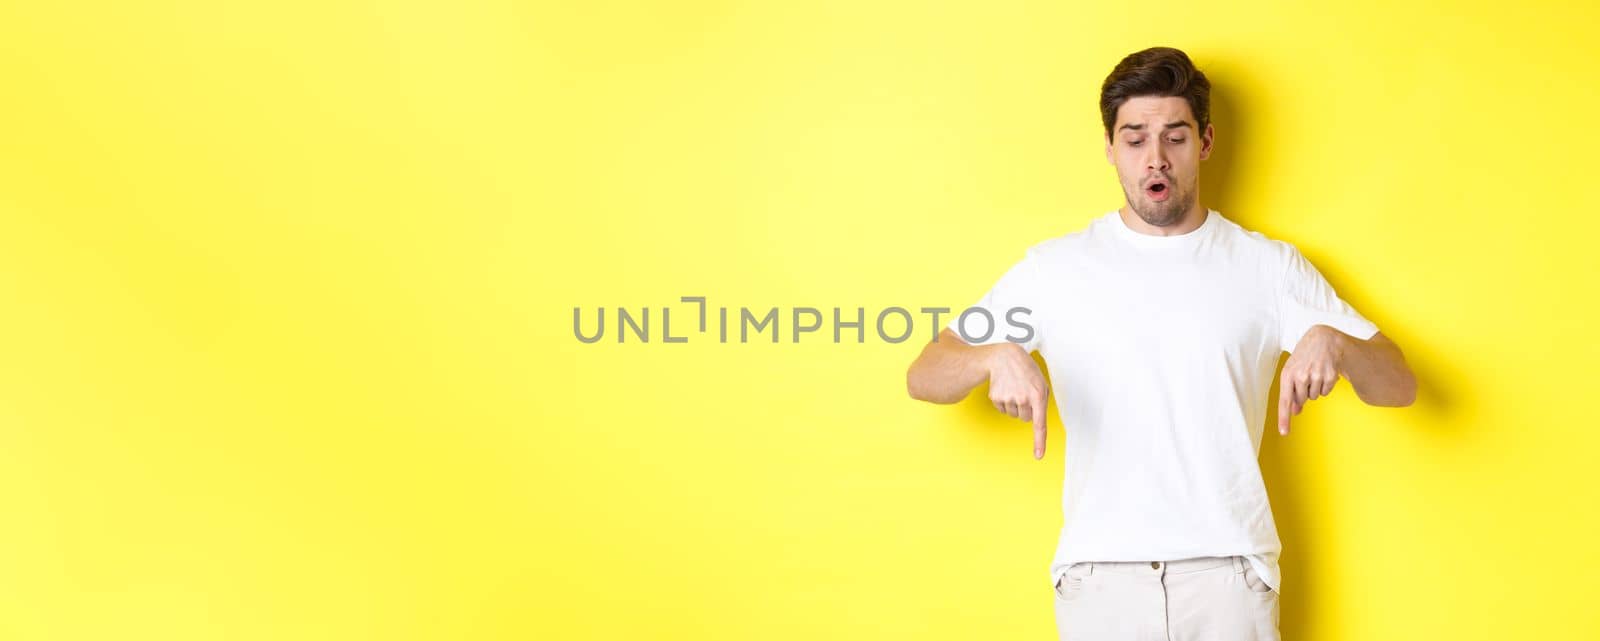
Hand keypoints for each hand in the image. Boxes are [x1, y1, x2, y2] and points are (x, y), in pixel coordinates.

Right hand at [984, 343, 1050, 458]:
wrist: (1005, 357)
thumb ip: (1042, 402)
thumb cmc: (1026, 371)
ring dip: (1015, 405)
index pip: (1039, 424)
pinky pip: (1003, 409)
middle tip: (1024, 392)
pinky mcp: (996, 397)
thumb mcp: (1041, 383)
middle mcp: (1023, 399)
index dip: (1039, 441)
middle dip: (1026, 409)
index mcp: (1038, 395)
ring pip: (1014, 415)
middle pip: (1026, 418)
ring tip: (1015, 388)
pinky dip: (1004, 402)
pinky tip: (1005, 388)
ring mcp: (1008, 398)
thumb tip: (1036, 421)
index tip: (1038, 456)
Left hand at [1277, 325, 1346, 434]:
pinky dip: (1325, 386)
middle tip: (1306, 377)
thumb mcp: (1293, 371)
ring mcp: (1317, 376)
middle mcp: (1301, 376)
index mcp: (1288, 374)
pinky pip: (1326, 392)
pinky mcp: (1330, 376)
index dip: (1284, 418)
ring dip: (1315, 388)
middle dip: (1303, 393)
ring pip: (1315, 397)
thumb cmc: (1304, 357)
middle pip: (1301, 400)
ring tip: (1315, 372)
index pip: (1285, 400)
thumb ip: (1291, 391)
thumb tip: (1294, 411)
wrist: (1323, 339)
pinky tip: (1324, 373)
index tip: (1284, 432)